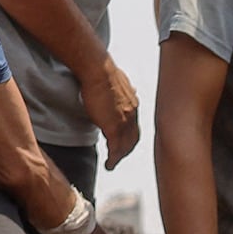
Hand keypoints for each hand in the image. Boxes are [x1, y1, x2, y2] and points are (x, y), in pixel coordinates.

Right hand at [89, 53, 142, 168]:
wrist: (98, 69)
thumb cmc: (102, 71)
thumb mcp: (117, 82)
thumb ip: (121, 90)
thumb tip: (124, 88)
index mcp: (133, 104)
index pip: (135, 125)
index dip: (130, 136)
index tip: (125, 142)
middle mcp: (132, 114)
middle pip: (134, 138)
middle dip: (127, 149)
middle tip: (120, 157)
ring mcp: (124, 121)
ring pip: (126, 145)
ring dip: (120, 156)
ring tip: (113, 164)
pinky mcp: (113, 126)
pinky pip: (115, 148)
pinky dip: (114, 158)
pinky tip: (109, 164)